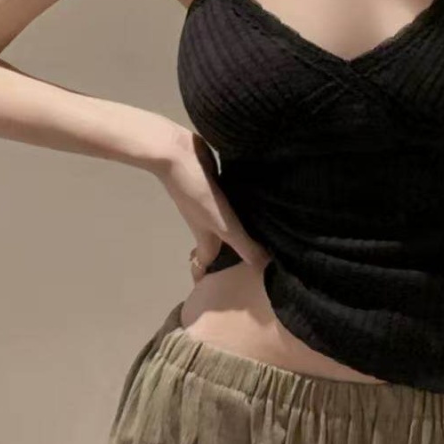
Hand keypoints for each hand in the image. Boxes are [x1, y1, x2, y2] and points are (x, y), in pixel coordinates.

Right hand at [157, 128, 271, 280]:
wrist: (177, 155)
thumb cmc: (198, 194)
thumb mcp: (223, 224)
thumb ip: (244, 245)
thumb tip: (266, 268)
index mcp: (207, 236)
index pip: (207, 263)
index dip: (209, 276)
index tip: (223, 287)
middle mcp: (207, 222)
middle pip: (218, 243)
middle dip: (228, 253)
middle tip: (251, 259)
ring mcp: (210, 202)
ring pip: (224, 221)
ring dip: (237, 227)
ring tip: (259, 232)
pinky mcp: (215, 184)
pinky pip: (229, 200)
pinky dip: (238, 205)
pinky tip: (254, 201)